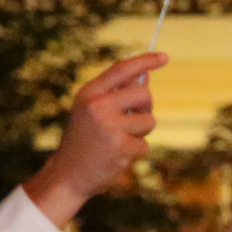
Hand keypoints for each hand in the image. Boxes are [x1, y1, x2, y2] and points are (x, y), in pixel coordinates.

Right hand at [23, 54, 163, 225]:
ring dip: (140, 132)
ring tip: (118, 140)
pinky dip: (136, 151)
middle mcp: (97, 106)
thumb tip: (146, 76)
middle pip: (144, 94)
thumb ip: (115, 93)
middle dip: (146, 108)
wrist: (67, 174)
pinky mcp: (120, 147)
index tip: (164, 57)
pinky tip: (117, 156)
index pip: (122, 70)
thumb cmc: (84, 139)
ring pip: (149, 121)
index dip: (145, 61)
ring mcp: (109, 126)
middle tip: (131, 120)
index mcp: (89, 93)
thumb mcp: (91, 110)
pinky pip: (145, 144)